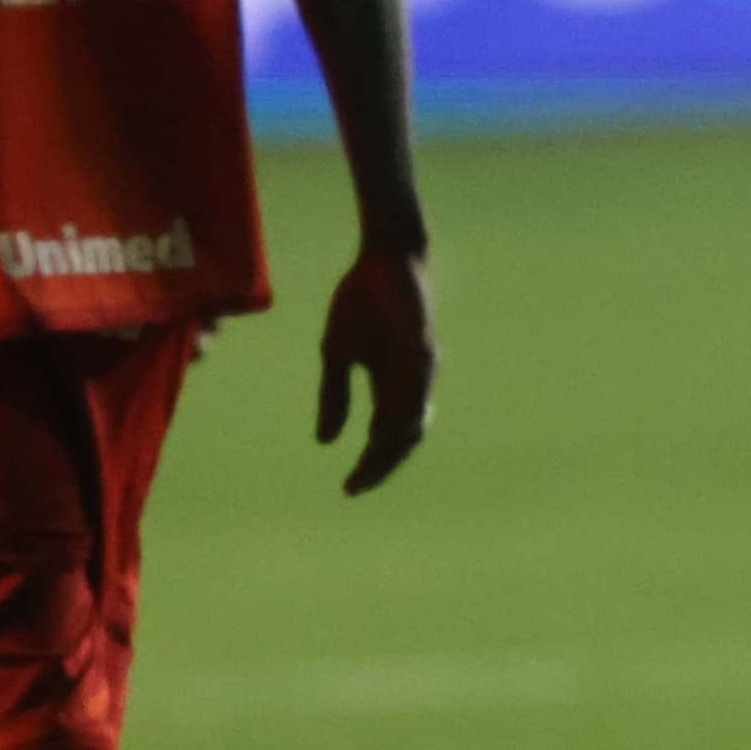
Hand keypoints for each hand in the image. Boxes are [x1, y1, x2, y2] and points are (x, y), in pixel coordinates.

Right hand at [317, 238, 434, 496]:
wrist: (383, 260)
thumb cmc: (362, 303)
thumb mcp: (337, 353)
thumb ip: (334, 395)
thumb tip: (326, 441)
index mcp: (389, 386)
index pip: (385, 438)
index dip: (370, 464)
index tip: (348, 489)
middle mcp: (410, 383)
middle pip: (403, 438)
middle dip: (382, 464)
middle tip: (358, 486)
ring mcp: (420, 367)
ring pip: (412, 419)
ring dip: (392, 446)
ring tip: (370, 465)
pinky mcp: (424, 346)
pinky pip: (417, 387)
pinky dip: (404, 411)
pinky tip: (387, 428)